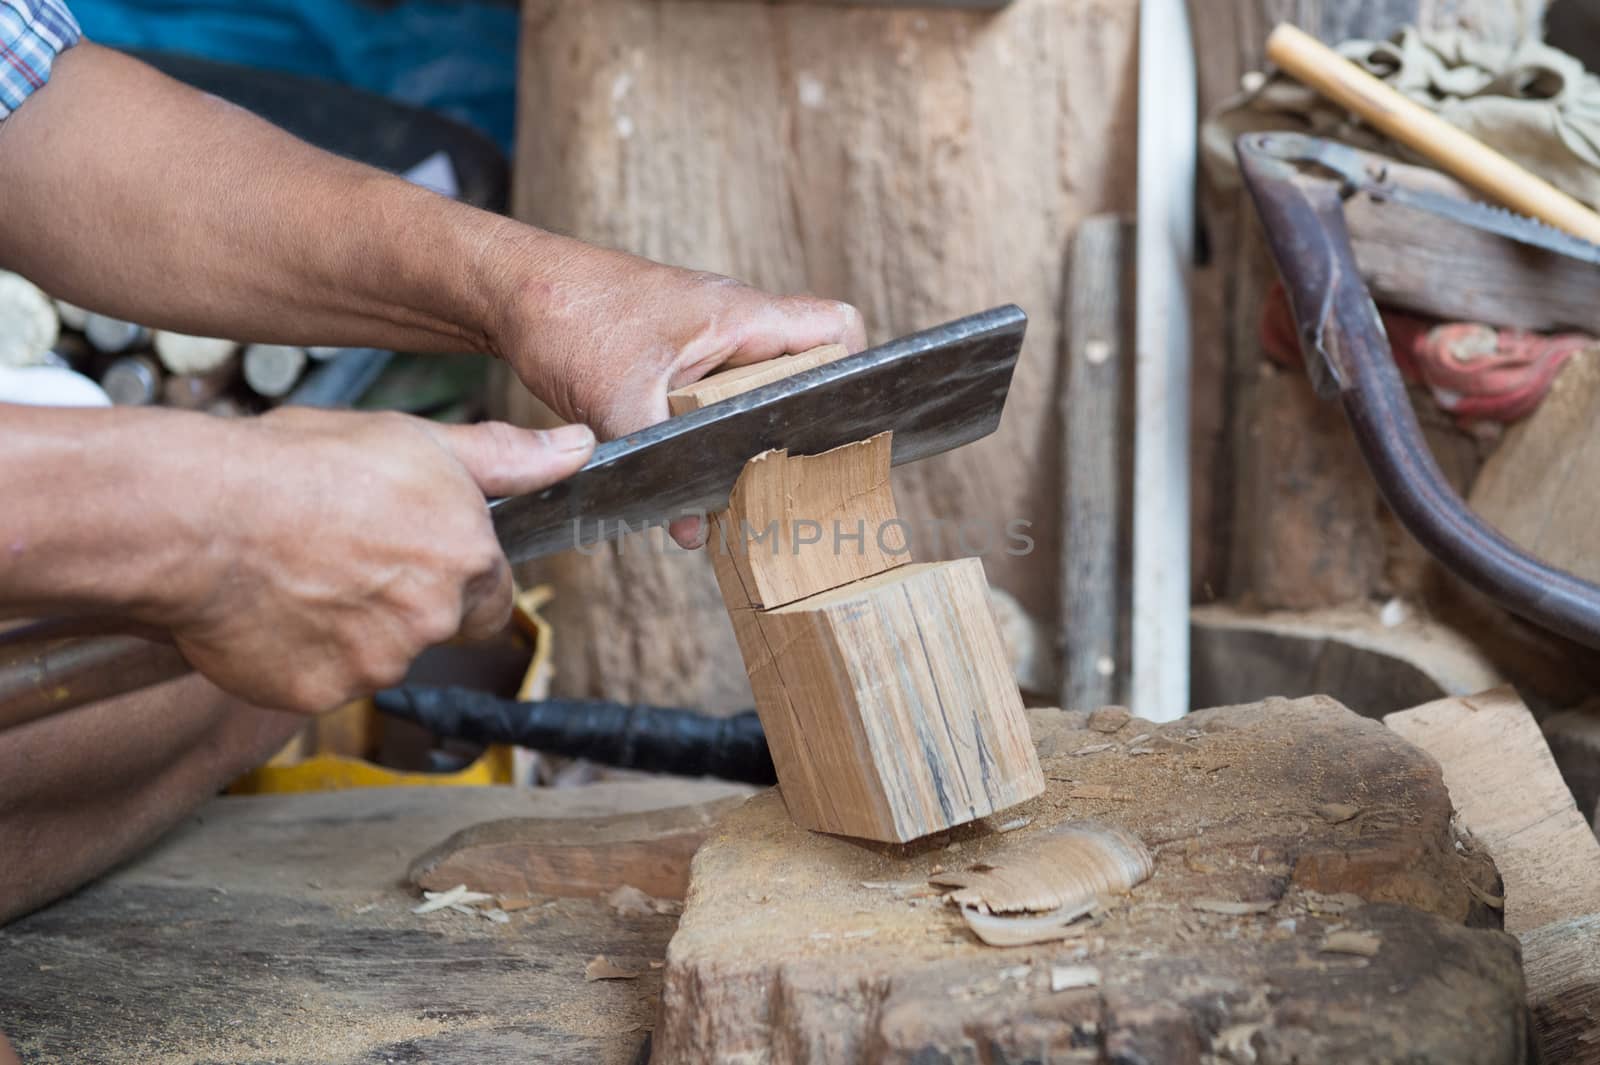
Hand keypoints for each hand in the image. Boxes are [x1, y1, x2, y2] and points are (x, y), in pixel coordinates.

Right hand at [158, 408, 593, 712]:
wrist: (200, 517)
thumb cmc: (302, 465)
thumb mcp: (414, 439)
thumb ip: (505, 457)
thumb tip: (580, 449)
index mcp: (468, 556)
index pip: (494, 594)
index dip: (459, 575)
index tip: (415, 553)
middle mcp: (436, 617)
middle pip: (441, 628)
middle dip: (408, 604)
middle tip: (348, 558)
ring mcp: (379, 662)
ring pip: (381, 656)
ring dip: (352, 629)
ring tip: (300, 572)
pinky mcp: (323, 694)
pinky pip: (323, 682)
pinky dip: (303, 655)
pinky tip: (272, 609)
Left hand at [487, 238, 864, 547]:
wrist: (509, 290)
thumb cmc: (568, 316)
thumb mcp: (620, 401)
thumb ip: (660, 465)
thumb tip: (696, 532)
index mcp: (740, 315)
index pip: (836, 326)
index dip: (854, 370)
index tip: (841, 425)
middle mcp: (731, 321)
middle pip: (802, 367)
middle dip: (803, 419)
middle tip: (798, 474)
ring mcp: (702, 337)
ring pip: (756, 385)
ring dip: (755, 428)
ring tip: (752, 482)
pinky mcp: (673, 354)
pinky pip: (717, 393)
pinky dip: (717, 427)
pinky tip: (699, 470)